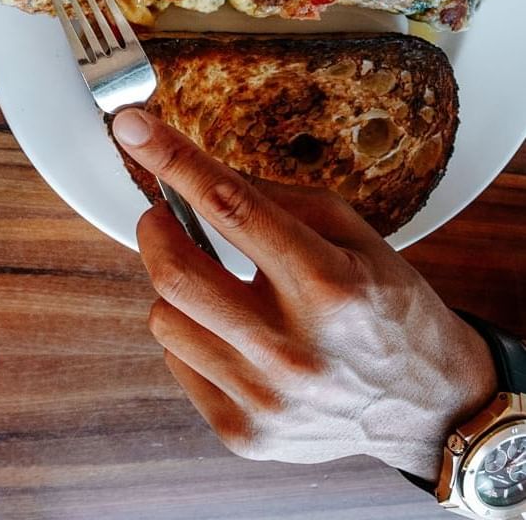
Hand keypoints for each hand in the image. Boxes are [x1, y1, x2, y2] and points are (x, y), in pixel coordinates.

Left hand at [111, 107, 496, 477]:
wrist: (430, 407)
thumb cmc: (389, 310)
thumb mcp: (355, 235)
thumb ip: (275, 199)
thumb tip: (195, 173)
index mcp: (329, 286)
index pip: (230, 207)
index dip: (172, 160)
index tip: (131, 128)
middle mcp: (294, 349)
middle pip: (174, 274)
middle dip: (155, 230)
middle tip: (166, 217)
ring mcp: (266, 399)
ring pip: (164, 319)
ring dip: (177, 289)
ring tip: (219, 288)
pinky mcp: (246, 433)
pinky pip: (177, 362)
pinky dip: (192, 336)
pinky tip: (233, 336)